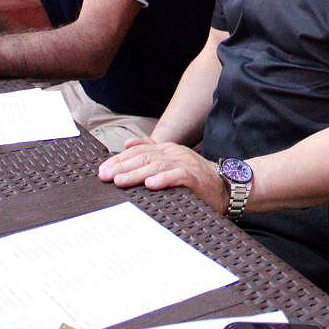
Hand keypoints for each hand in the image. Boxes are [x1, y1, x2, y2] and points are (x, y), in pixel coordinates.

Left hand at [98, 139, 228, 211]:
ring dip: (136, 174)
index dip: (119, 160)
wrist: (225, 185)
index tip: (103, 170)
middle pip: (144, 158)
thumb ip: (150, 150)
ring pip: (156, 166)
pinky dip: (163, 179)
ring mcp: (184, 163)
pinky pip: (177, 176)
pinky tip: (150, 184)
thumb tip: (128, 143)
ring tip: (121, 181)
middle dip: (122, 167)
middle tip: (106, 176)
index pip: (138, 151)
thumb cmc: (195, 177)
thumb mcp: (171, 161)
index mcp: (166, 148)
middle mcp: (174, 153)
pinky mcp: (194, 176)